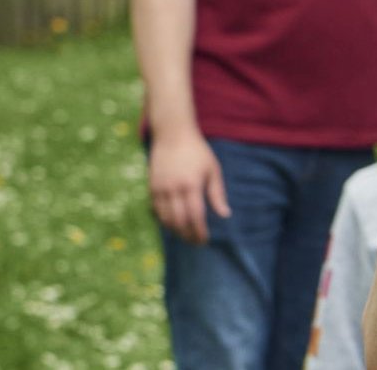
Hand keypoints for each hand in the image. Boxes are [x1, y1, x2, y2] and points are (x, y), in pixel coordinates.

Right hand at [148, 130, 228, 244]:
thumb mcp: (212, 169)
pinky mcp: (152, 186)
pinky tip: (172, 224)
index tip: (205, 240)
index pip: (195, 216)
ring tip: (185, 236)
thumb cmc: (197, 151)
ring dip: (175, 231)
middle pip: (179, 221)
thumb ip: (217, 193)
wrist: (172, 134)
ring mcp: (160, 188)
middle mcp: (174, 188)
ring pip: (165, 219)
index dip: (200, 231)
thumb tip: (225, 214)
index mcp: (192, 185)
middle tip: (196, 242)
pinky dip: (164, 220)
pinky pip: (156, 210)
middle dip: (188, 235)